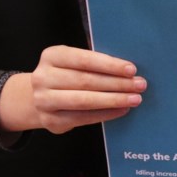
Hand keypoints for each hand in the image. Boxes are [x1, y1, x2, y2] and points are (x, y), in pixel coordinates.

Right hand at [0, 45, 144, 134]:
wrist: (37, 98)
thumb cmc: (65, 75)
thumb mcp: (72, 62)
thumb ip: (94, 63)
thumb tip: (128, 69)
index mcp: (52, 56)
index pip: (84, 59)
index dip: (109, 64)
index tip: (131, 69)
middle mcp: (43, 77)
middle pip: (86, 80)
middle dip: (116, 83)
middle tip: (140, 85)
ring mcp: (44, 100)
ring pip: (84, 101)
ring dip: (113, 100)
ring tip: (134, 99)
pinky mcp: (50, 121)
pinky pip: (82, 118)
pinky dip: (105, 114)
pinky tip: (121, 110)